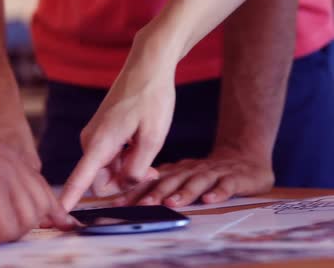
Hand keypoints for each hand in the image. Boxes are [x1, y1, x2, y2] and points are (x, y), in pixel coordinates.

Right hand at [0, 108, 73, 246]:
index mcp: (7, 156)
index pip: (40, 186)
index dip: (52, 210)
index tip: (62, 225)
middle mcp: (13, 165)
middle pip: (41, 205)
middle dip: (22, 227)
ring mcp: (6, 177)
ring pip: (28, 220)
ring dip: (1, 235)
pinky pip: (6, 229)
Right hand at [60, 30, 178, 210]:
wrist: (147, 66)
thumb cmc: (151, 98)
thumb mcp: (153, 138)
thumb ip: (137, 168)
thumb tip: (125, 184)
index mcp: (100, 143)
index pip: (80, 178)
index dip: (68, 199)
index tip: (56, 215)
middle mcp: (91, 141)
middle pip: (100, 180)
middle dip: (123, 183)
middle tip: (152, 172)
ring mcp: (94, 136)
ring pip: (106, 169)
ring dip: (127, 171)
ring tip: (152, 159)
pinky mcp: (101, 132)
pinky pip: (108, 157)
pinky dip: (124, 159)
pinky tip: (142, 148)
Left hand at [122, 147, 274, 206]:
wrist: (244, 158)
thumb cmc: (208, 173)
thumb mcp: (183, 176)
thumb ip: (162, 184)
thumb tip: (130, 197)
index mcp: (178, 171)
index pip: (154, 181)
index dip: (137, 191)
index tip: (120, 203)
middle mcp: (192, 170)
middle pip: (172, 181)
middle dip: (156, 193)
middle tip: (142, 205)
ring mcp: (213, 173)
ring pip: (197, 182)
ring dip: (184, 193)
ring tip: (172, 203)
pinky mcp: (234, 178)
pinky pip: (226, 185)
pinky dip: (218, 192)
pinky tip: (210, 199)